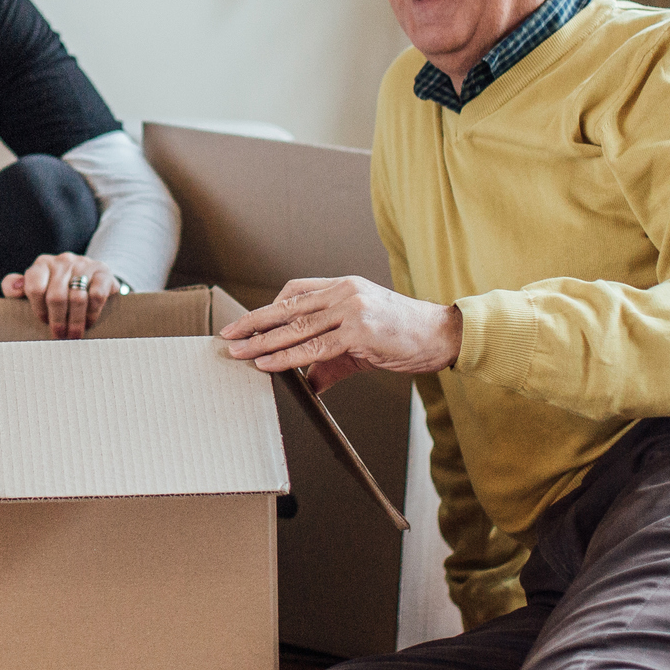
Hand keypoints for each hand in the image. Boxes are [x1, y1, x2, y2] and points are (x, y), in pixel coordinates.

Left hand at [2, 253, 118, 338]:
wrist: (92, 277)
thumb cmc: (57, 287)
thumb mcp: (36, 286)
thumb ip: (16, 287)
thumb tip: (13, 289)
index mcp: (42, 264)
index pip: (34, 286)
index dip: (38, 309)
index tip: (43, 322)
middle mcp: (62, 261)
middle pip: (56, 296)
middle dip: (58, 321)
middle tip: (60, 336)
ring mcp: (84, 264)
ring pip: (77, 298)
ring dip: (75, 321)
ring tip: (74, 335)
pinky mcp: (103, 272)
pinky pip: (97, 295)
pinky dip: (92, 313)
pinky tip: (89, 322)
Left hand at [219, 276, 461, 391]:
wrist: (441, 336)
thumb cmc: (403, 336)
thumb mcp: (361, 343)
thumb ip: (331, 360)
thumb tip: (308, 383)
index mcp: (343, 286)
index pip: (295, 291)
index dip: (268, 308)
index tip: (248, 323)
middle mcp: (343, 292)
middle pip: (287, 306)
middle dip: (253, 323)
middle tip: (228, 335)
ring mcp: (350, 309)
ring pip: (295, 327)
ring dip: (262, 342)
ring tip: (239, 353)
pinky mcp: (358, 332)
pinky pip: (314, 347)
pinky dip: (287, 357)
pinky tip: (267, 363)